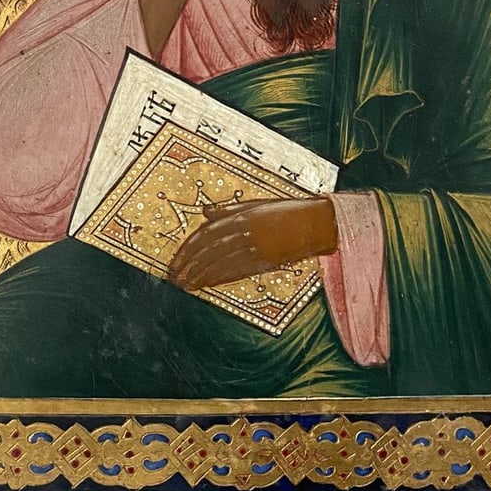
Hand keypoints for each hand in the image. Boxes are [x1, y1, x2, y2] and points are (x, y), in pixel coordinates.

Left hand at [167, 197, 337, 290]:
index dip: (188, 249)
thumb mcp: (256, 205)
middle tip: (174, 277)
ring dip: (200, 276)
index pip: (206, 234)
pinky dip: (220, 279)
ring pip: (221, 264)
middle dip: (189, 265)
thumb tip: (205, 211)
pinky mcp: (266, 262)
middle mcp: (246, 233)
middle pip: (209, 251)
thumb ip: (229, 210)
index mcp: (242, 217)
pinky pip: (238, 272)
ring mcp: (256, 249)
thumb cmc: (286, 211)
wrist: (316, 223)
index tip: (175, 261)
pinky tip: (208, 284)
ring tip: (185, 285)